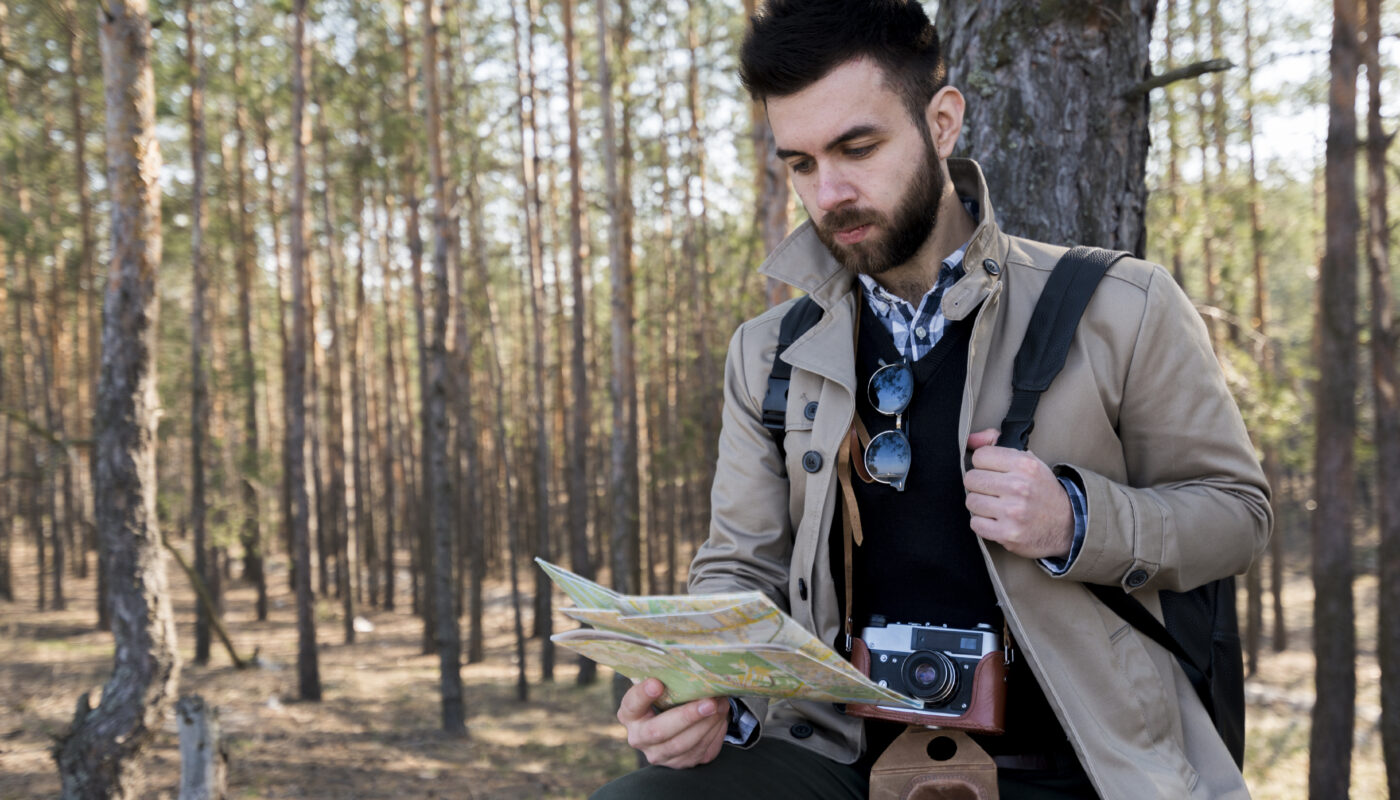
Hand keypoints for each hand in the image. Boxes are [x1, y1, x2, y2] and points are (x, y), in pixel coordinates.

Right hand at [616, 678, 729, 768]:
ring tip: (721, 705)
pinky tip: (721, 717)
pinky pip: (700, 752)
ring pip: (684, 745)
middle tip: (709, 702)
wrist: (672, 724)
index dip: (643, 695)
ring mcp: (660, 755)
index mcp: (629, 715)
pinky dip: (714, 733)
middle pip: (660, 731)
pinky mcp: (681, 763)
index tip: (657, 683)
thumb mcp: (658, 686)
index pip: (632, 704)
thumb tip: (688, 662)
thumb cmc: (664, 698)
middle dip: (688, 716)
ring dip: (707, 724)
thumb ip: (665, 678)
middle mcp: (640, 739)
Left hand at [963, 428, 1073, 559]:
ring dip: (980, 505)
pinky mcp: (1007, 534)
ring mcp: (1013, 512)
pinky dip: (982, 523)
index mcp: (1024, 464)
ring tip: (996, 506)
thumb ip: (996, 443)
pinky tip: (996, 520)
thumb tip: (970, 439)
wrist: (1067, 524)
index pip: (980, 456)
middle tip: (993, 490)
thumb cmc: (1041, 490)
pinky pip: (975, 524)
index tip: (992, 472)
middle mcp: (1019, 486)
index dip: (983, 465)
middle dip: (979, 485)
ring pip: (971, 501)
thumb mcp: (1027, 461)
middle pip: (971, 479)